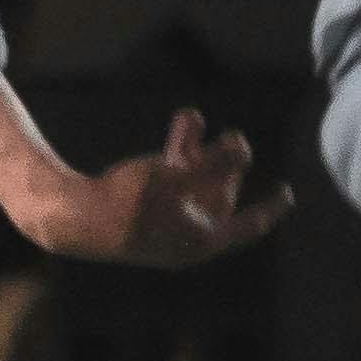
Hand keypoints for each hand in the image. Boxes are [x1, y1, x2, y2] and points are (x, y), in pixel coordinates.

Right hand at [44, 109, 289, 266]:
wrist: (73, 216)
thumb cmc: (130, 205)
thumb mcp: (179, 182)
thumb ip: (215, 164)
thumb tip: (245, 147)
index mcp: (202, 241)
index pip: (248, 225)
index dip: (269, 207)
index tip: (287, 193)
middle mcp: (187, 231)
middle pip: (218, 194)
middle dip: (225, 164)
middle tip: (233, 139)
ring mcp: (165, 216)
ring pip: (193, 178)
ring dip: (199, 147)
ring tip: (197, 118)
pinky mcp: (144, 200)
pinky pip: (170, 172)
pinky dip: (178, 147)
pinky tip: (186, 119)